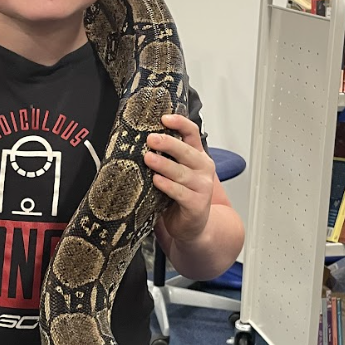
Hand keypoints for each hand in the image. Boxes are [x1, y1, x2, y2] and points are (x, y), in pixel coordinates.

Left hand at [143, 113, 215, 242]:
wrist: (193, 226)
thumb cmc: (181, 196)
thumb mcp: (177, 172)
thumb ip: (167, 157)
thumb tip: (141, 138)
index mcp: (198, 156)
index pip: (192, 133)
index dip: (180, 123)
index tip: (164, 118)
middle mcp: (203, 168)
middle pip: (186, 151)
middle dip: (168, 143)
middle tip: (151, 139)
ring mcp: (202, 187)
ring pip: (181, 172)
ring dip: (163, 164)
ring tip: (148, 158)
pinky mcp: (196, 204)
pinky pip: (180, 192)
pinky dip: (167, 186)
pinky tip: (157, 181)